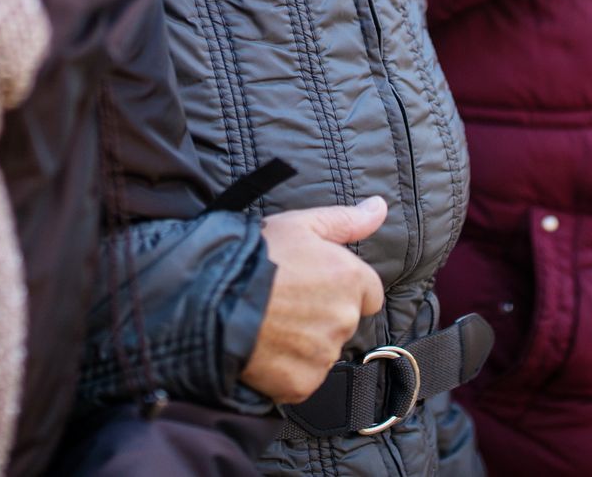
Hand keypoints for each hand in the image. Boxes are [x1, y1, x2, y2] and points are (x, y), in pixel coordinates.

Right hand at [241, 197, 387, 403]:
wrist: (212, 298)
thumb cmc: (254, 256)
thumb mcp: (300, 225)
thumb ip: (346, 220)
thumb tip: (380, 207)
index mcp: (349, 278)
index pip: (369, 294)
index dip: (342, 288)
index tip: (314, 285)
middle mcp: (344, 318)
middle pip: (343, 322)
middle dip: (321, 314)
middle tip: (285, 302)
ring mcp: (323, 355)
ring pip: (322, 351)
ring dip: (303, 342)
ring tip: (270, 323)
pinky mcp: (302, 384)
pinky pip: (302, 378)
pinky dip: (287, 369)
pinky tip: (264, 348)